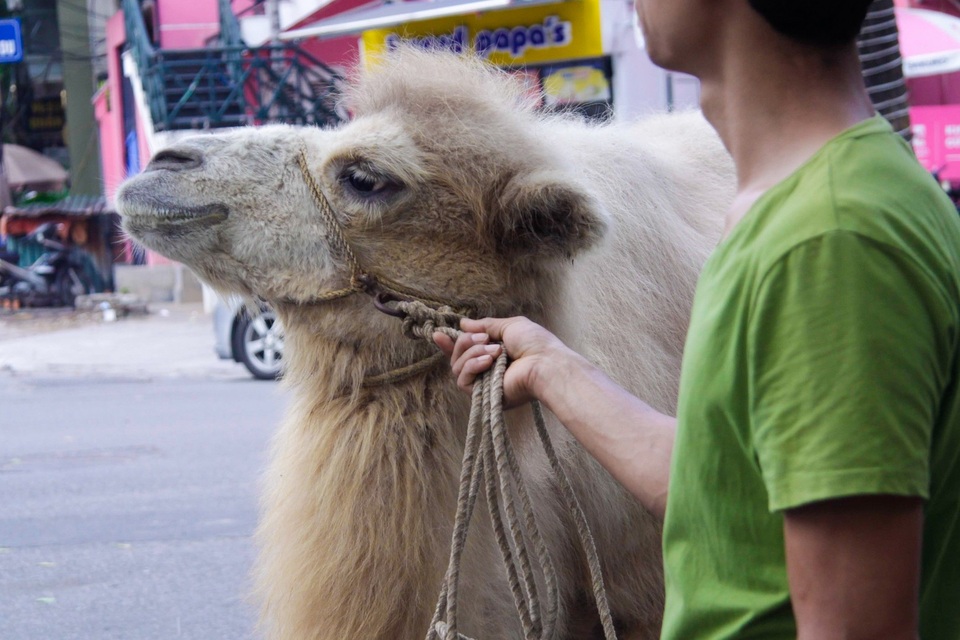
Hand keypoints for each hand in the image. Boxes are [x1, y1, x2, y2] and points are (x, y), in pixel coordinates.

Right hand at [433, 317, 566, 408]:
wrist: (545, 364)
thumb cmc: (534, 344)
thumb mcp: (509, 326)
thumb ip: (485, 325)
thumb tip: (463, 323)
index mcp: (494, 354)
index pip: (466, 352)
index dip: (450, 344)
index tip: (438, 334)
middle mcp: (487, 370)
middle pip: (457, 358)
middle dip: (465, 343)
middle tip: (483, 338)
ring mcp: (484, 384)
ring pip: (457, 368)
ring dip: (472, 353)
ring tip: (495, 350)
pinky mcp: (483, 396)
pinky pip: (463, 380)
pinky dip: (473, 366)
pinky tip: (489, 361)